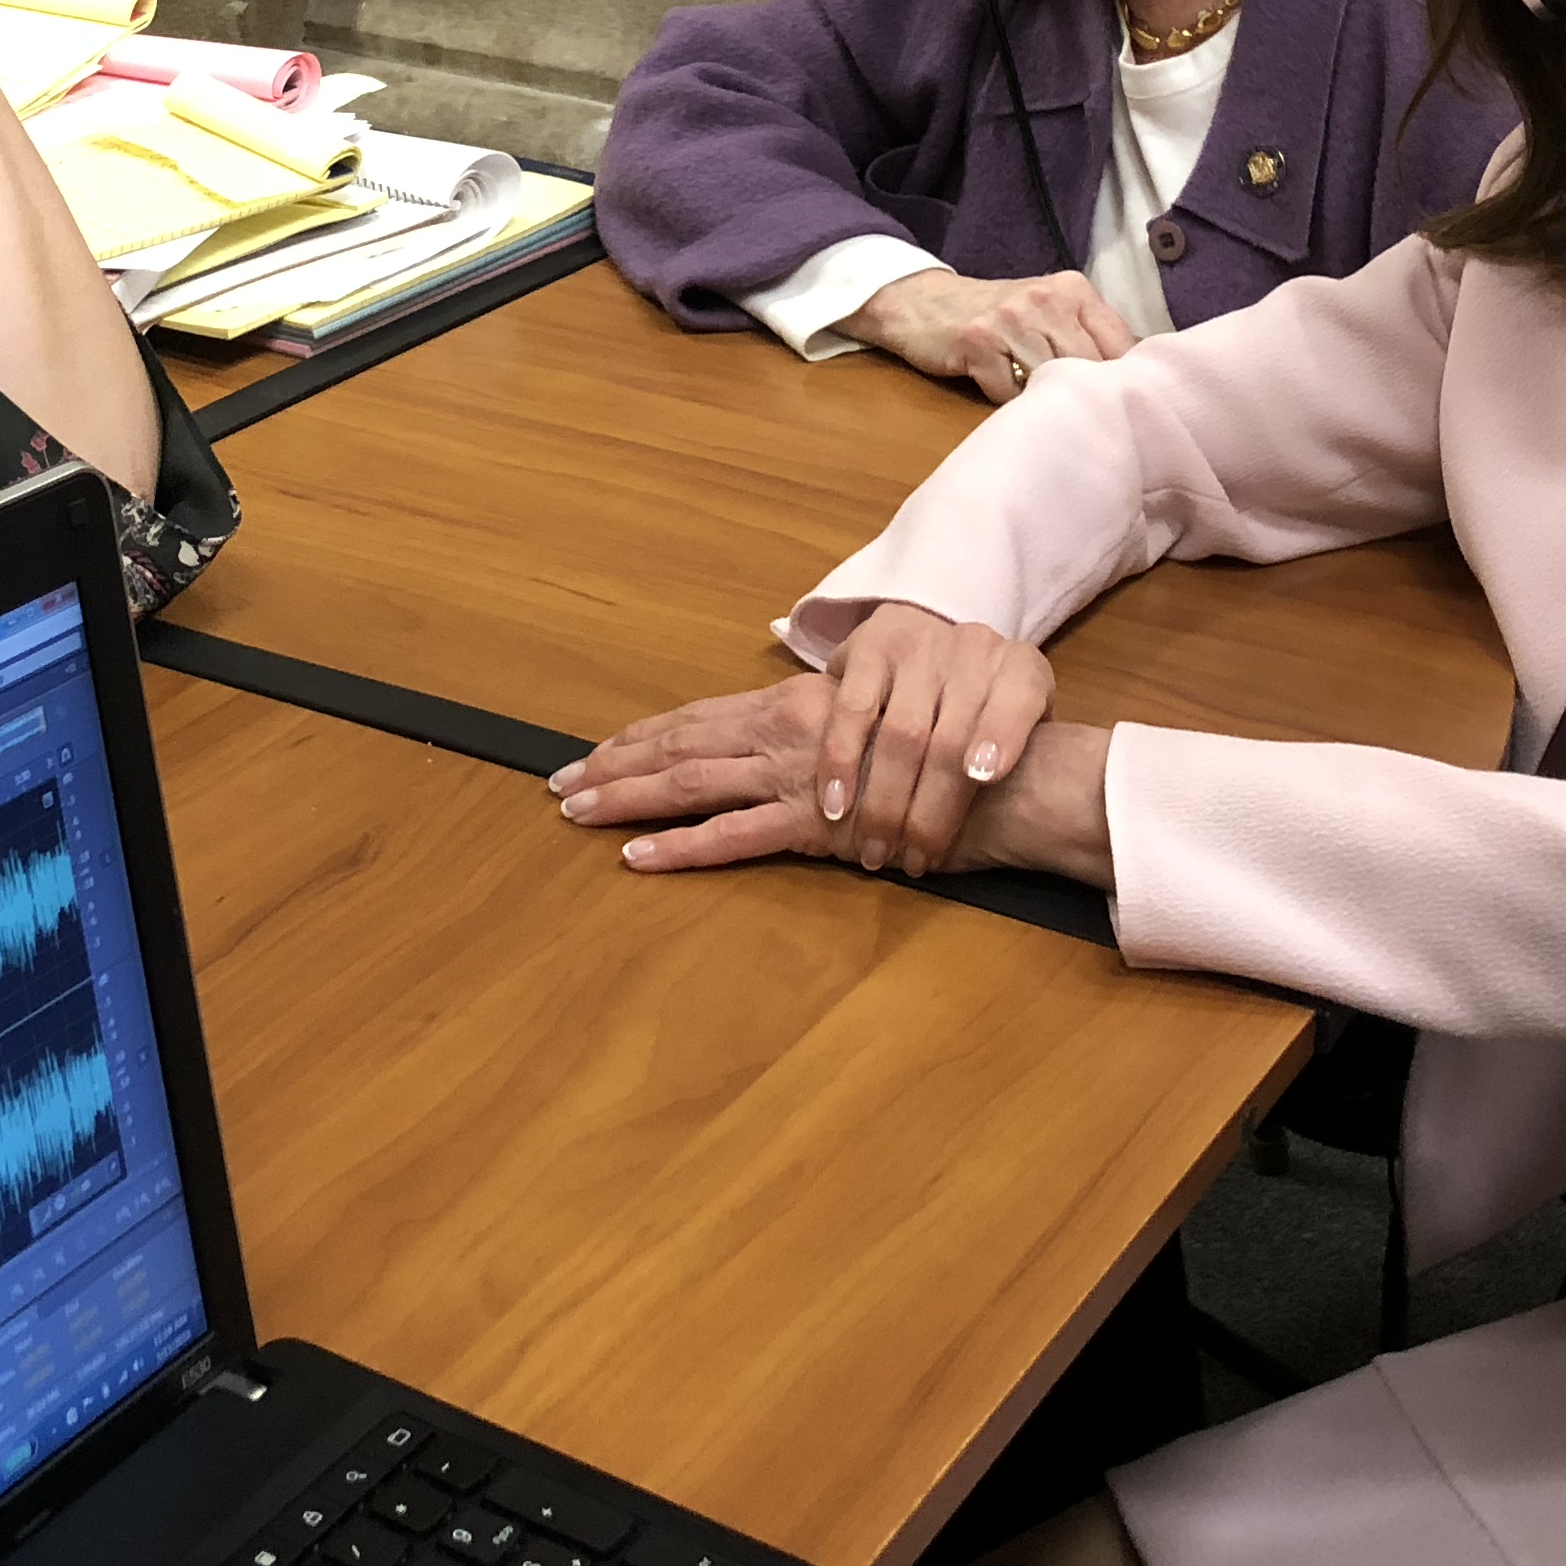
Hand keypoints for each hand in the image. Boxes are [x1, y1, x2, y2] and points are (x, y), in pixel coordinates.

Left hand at [550, 678, 1116, 892]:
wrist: (1006, 779)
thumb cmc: (947, 758)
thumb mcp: (874, 739)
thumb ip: (828, 743)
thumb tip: (792, 755)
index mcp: (798, 708)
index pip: (701, 719)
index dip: (644, 736)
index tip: (594, 751)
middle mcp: (787, 734)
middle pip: (682, 746)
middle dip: (615, 766)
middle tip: (559, 784)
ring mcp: (797, 778)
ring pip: (693, 783)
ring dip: (629, 800)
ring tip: (577, 812)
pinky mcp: (815, 825)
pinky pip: (735, 836)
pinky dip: (683, 847)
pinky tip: (638, 857)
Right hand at [846, 266, 1136, 402]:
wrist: (923, 304)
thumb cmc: (997, 319)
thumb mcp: (1050, 313)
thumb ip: (1091, 337)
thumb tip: (1145, 380)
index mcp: (1073, 290)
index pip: (1121, 343)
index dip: (1126, 380)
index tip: (1124, 406)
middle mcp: (1045, 299)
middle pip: (1090, 366)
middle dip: (1087, 396)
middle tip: (1078, 415)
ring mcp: (1010, 320)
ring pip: (1051, 381)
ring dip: (1045, 401)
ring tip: (1037, 404)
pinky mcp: (977, 343)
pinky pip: (1009, 393)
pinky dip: (1007, 402)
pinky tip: (998, 389)